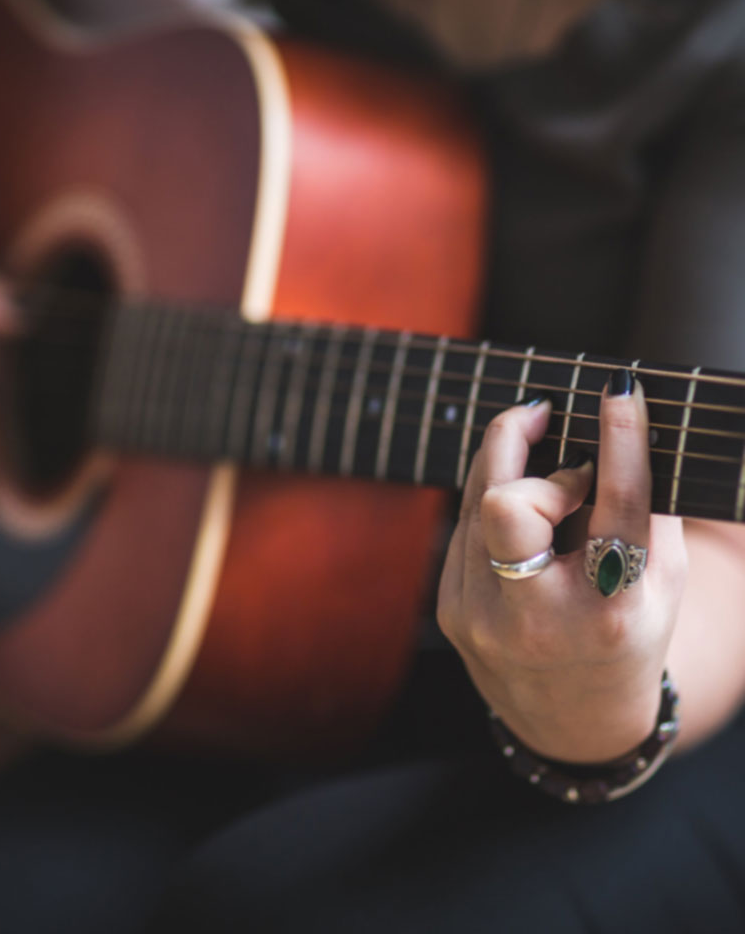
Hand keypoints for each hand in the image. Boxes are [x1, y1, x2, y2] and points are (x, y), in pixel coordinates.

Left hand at [437, 376, 687, 762]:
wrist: (570, 718)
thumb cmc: (627, 632)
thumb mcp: (661, 582)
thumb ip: (644, 508)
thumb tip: (616, 426)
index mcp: (611, 612)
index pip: (617, 510)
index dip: (620, 443)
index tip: (618, 391)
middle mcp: (540, 618)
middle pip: (507, 503)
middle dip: (520, 446)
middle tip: (547, 416)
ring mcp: (483, 617)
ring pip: (474, 500)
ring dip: (508, 465)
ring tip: (543, 464)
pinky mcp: (450, 609)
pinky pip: (463, 525)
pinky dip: (492, 503)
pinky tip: (520, 511)